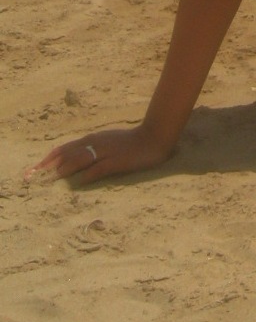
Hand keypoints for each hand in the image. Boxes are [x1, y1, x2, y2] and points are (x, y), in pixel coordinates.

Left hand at [25, 124, 172, 184]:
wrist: (154, 138)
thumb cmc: (131, 141)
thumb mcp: (108, 142)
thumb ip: (92, 149)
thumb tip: (72, 161)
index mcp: (93, 138)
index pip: (65, 147)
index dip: (50, 157)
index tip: (36, 168)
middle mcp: (96, 143)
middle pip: (68, 153)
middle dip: (51, 165)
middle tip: (35, 176)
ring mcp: (106, 152)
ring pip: (80, 159)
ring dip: (66, 168)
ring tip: (53, 178)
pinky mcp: (117, 161)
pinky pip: (99, 168)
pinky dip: (87, 175)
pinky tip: (79, 183)